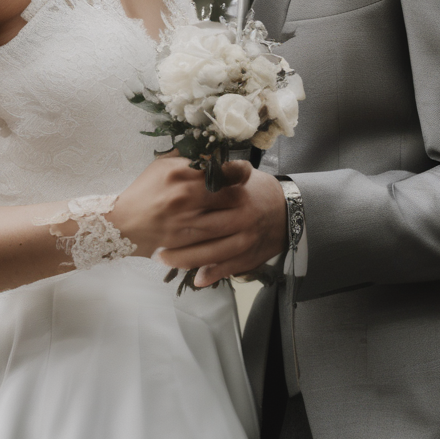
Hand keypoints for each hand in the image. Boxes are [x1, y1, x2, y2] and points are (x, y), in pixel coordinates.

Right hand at [112, 155, 252, 259]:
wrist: (124, 223)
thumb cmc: (145, 191)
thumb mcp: (162, 164)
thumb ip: (187, 156)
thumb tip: (212, 150)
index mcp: (180, 171)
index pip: (221, 168)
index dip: (239, 170)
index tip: (245, 171)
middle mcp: (185, 195)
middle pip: (231, 194)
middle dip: (241, 194)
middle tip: (243, 193)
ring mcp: (187, 220)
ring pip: (228, 219)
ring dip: (237, 215)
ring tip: (239, 212)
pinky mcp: (187, 241)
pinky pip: (217, 238)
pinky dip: (227, 234)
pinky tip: (229, 229)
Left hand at [153, 164, 287, 286]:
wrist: (287, 211)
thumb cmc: (254, 190)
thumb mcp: (238, 172)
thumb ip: (216, 169)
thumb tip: (190, 160)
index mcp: (236, 192)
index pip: (204, 200)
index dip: (179, 208)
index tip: (157, 211)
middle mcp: (242, 216)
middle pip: (204, 230)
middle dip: (176, 238)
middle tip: (152, 241)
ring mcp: (246, 239)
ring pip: (212, 253)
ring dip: (185, 259)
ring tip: (162, 259)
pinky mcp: (250, 256)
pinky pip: (227, 268)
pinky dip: (211, 274)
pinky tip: (195, 278)